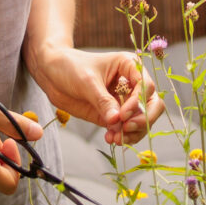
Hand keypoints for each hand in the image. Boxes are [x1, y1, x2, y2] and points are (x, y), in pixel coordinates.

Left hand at [32, 46, 164, 146]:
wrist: (53, 74)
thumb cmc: (70, 67)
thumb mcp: (87, 81)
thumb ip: (102, 101)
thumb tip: (117, 121)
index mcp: (129, 66)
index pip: (146, 86)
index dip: (139, 103)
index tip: (122, 115)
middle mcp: (132, 84)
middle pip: (152, 104)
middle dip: (143, 120)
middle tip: (126, 129)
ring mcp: (124, 101)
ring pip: (142, 120)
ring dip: (133, 133)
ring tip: (115, 138)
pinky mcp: (115, 115)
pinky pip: (127, 129)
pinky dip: (123, 136)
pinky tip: (110, 138)